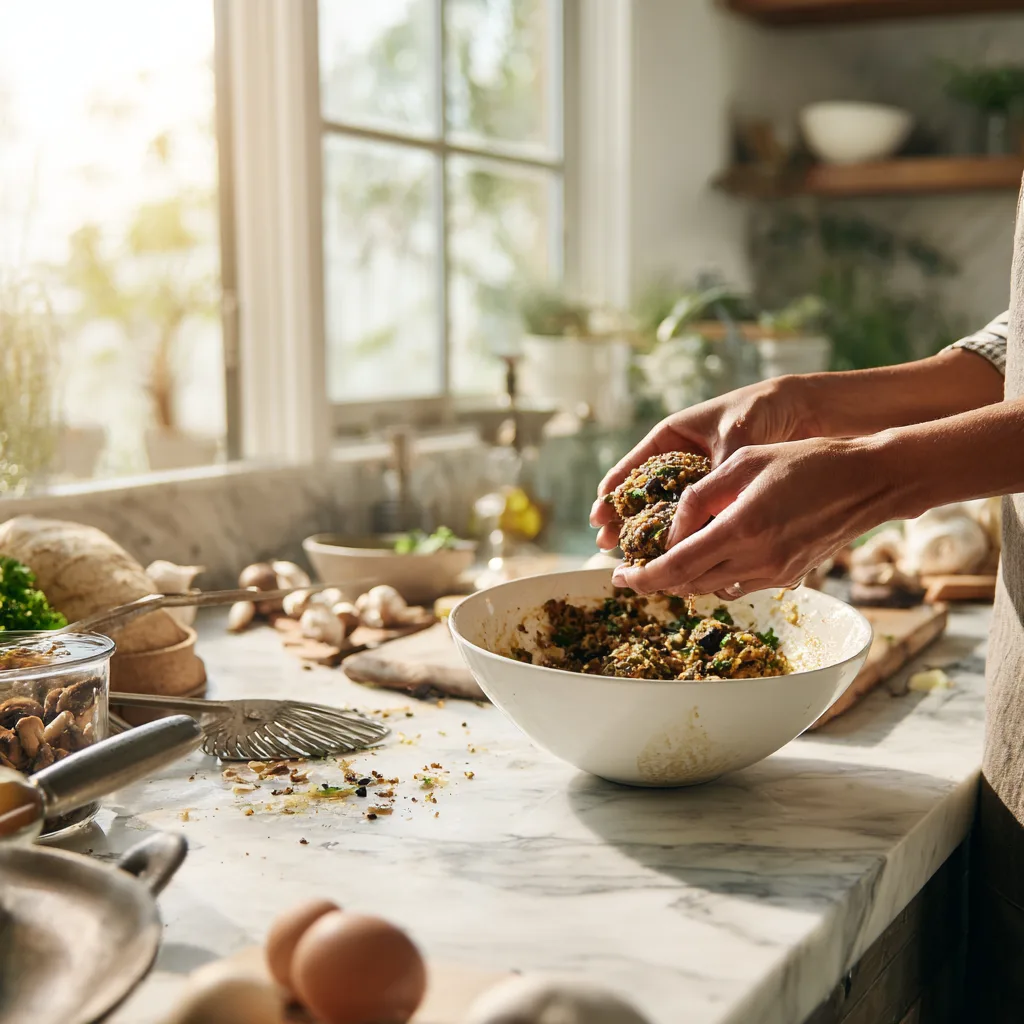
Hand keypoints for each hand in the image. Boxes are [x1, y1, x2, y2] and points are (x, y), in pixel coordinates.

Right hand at [590, 377, 816, 549]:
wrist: (800, 410)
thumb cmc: (759, 411)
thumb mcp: (732, 440)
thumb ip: (714, 475)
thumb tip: (700, 516)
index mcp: (671, 437)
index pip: (631, 467)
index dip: (612, 493)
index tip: (598, 517)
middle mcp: (678, 460)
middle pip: (641, 494)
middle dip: (623, 520)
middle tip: (607, 545)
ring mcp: (697, 479)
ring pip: (665, 510)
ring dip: (649, 534)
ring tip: (632, 556)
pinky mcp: (718, 495)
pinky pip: (694, 517)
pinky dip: (683, 535)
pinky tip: (673, 554)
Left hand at [611, 436, 896, 597]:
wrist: (869, 481)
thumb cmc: (806, 462)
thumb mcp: (744, 462)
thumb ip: (701, 496)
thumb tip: (673, 529)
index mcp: (741, 529)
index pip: (676, 567)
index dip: (642, 577)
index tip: (618, 576)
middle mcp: (758, 560)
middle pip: (690, 584)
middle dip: (656, 581)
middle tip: (631, 571)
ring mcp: (776, 573)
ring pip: (713, 588)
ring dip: (684, 580)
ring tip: (663, 563)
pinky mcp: (789, 577)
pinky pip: (739, 584)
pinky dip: (714, 576)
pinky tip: (706, 557)